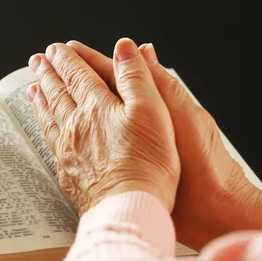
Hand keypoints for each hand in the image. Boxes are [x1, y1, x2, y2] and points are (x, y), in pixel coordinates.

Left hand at [27, 38, 179, 214]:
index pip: (78, 75)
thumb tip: (124, 47)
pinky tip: (44, 128)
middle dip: (48, 73)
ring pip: (50, 117)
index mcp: (97, 107)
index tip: (57, 48)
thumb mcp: (151, 110)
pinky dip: (44, 128)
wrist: (127, 206)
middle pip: (58, 92)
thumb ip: (135, 76)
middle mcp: (77, 125)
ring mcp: (69, 150)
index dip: (67, 59)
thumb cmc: (146, 162)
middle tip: (37, 60)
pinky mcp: (69, 173)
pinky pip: (49, 142)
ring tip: (33, 89)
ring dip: (41, 99)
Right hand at [67, 40, 261, 249]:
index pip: (116, 73)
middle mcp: (141, 123)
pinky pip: (95, 147)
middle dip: (73, 79)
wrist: (213, 210)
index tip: (67, 51)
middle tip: (49, 64)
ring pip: (94, 120)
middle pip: (100, 93)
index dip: (90, 61)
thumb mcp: (186, 118)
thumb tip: (142, 50)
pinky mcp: (128, 168)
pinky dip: (77, 137)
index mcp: (155, 104)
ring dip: (71, 106)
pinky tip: (66, 133)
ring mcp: (133, 145)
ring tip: (48, 94)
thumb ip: (163, 85)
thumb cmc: (207, 167)